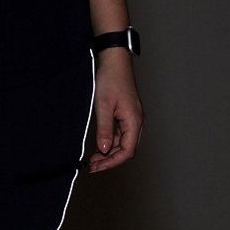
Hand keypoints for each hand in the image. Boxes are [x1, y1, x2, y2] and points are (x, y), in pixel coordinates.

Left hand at [88, 50, 143, 172]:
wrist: (115, 61)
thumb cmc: (111, 79)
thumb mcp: (103, 106)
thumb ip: (104, 129)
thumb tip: (104, 150)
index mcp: (134, 121)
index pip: (127, 151)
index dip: (112, 162)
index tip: (97, 167)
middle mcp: (137, 122)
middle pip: (127, 150)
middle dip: (110, 160)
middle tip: (93, 166)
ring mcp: (132, 119)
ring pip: (123, 143)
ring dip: (109, 152)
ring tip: (93, 159)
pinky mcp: (127, 115)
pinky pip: (120, 134)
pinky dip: (110, 142)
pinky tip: (99, 145)